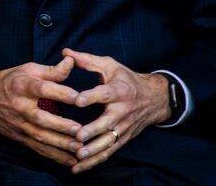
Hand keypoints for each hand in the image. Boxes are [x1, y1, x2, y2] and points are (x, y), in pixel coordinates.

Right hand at [0, 57, 82, 165]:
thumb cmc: (8, 81)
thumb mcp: (27, 70)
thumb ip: (52, 70)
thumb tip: (72, 62)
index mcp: (21, 85)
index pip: (42, 89)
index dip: (61, 93)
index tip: (80, 98)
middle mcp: (19, 106)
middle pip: (41, 118)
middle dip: (61, 126)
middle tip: (81, 129)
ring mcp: (18, 124)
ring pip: (40, 136)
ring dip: (61, 144)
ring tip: (80, 148)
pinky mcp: (19, 137)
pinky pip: (38, 149)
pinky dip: (54, 156)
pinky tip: (71, 162)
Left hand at [64, 48, 170, 173]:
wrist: (154, 98)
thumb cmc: (125, 79)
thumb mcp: (109, 65)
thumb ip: (86, 60)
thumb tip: (65, 52)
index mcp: (119, 90)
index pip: (104, 94)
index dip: (92, 96)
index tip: (78, 100)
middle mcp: (123, 111)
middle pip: (108, 122)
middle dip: (93, 131)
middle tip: (78, 137)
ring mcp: (124, 127)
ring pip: (109, 141)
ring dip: (94, 150)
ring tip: (79, 156)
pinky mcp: (123, 138)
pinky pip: (109, 152)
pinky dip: (96, 160)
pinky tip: (80, 167)